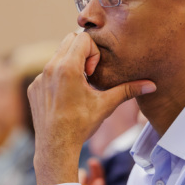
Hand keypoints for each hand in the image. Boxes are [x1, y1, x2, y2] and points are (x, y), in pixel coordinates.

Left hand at [28, 32, 154, 184]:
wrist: (56, 146)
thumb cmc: (81, 125)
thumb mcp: (106, 105)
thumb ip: (128, 90)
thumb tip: (151, 86)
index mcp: (67, 68)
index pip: (83, 38)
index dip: (93, 52)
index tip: (93, 73)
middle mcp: (50, 68)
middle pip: (69, 40)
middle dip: (83, 53)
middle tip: (88, 76)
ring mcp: (39, 78)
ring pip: (57, 56)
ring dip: (71, 65)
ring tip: (78, 88)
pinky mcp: (33, 87)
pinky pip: (47, 72)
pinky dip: (58, 78)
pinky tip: (65, 98)